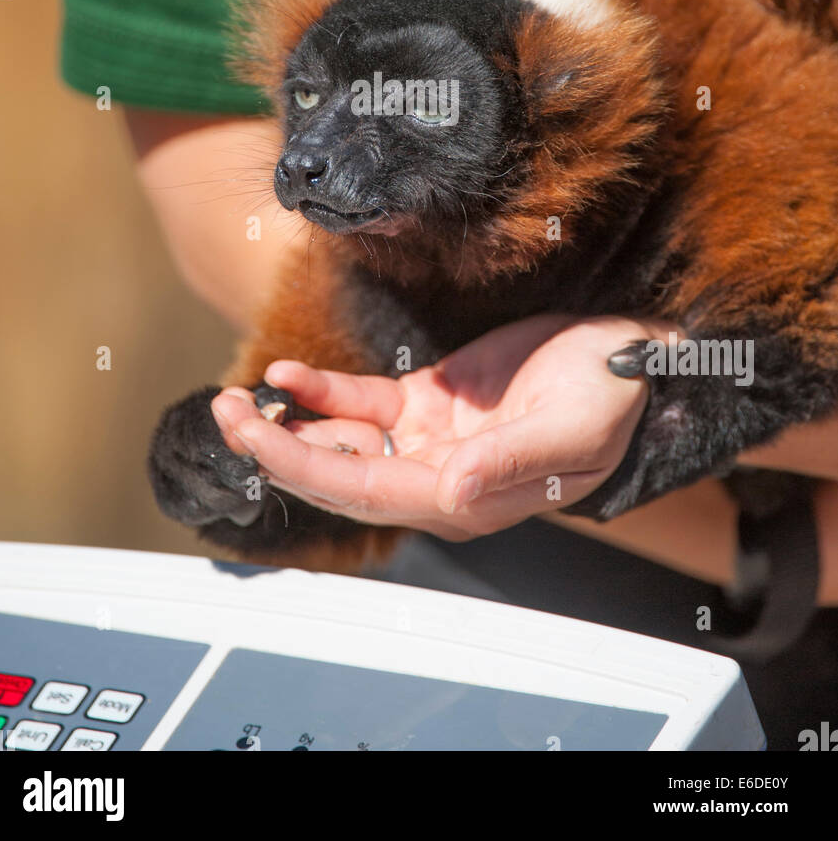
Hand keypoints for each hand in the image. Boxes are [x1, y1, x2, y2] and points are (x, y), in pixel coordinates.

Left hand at [210, 315, 654, 540]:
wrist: (628, 356)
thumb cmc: (609, 397)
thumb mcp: (572, 429)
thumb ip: (513, 463)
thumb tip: (453, 491)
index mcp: (465, 497)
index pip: (365, 492)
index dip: (303, 467)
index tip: (254, 438)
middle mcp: (436, 476)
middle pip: (337, 474)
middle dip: (275, 449)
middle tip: (225, 415)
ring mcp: (427, 439)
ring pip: (339, 440)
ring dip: (286, 424)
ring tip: (235, 398)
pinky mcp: (427, 400)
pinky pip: (361, 402)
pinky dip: (321, 390)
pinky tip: (286, 375)